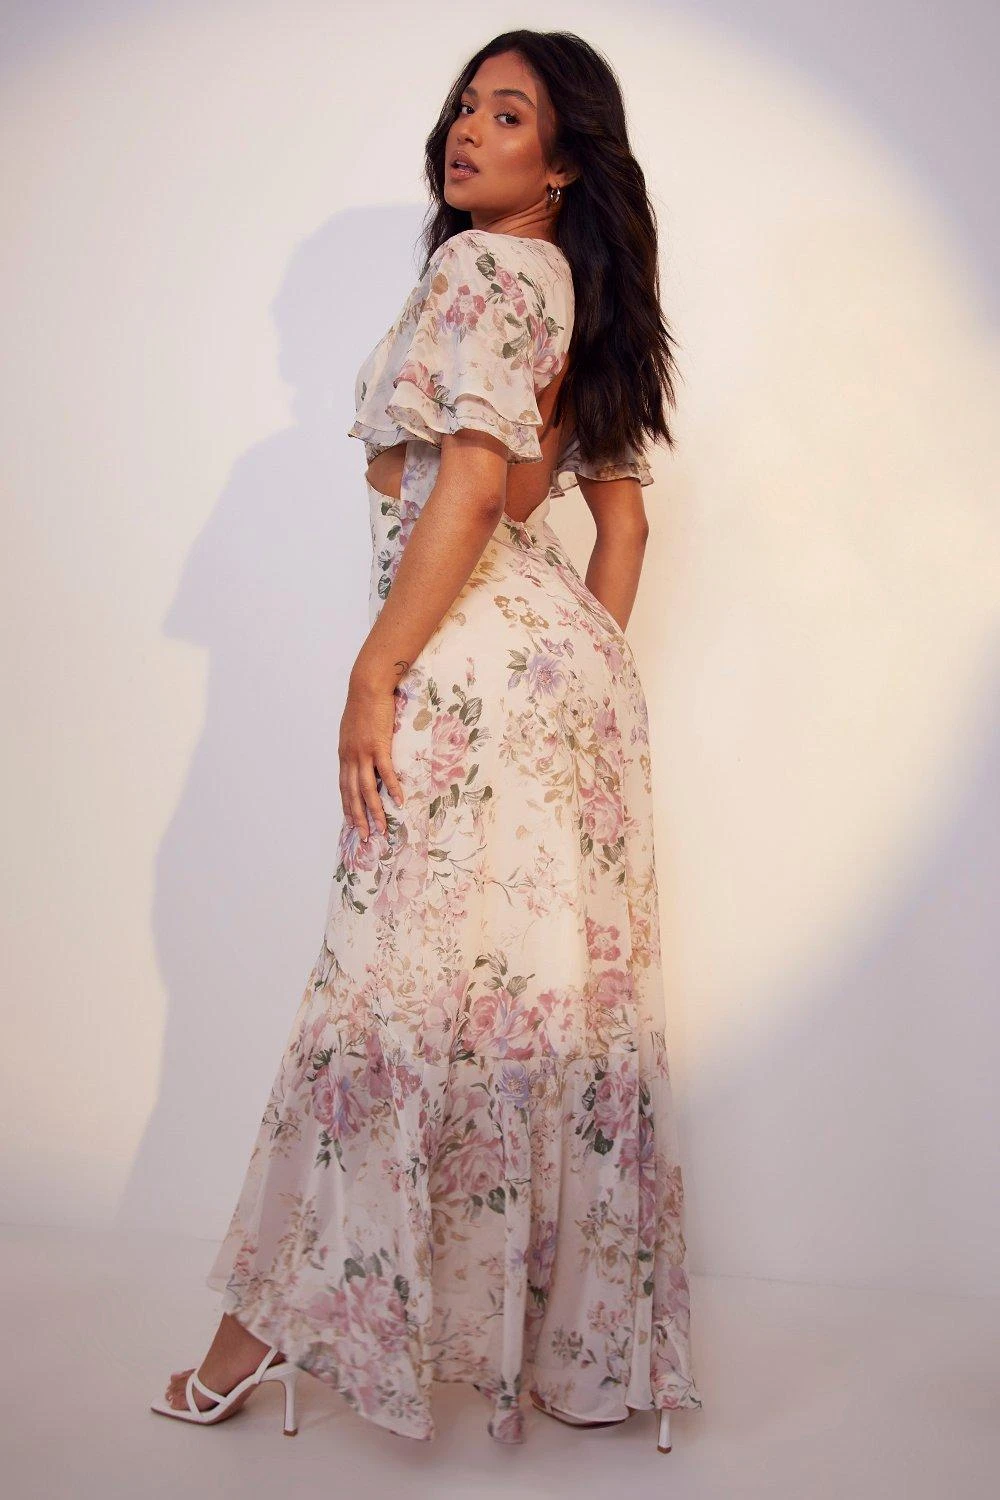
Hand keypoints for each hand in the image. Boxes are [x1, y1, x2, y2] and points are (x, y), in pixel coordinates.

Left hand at [338, 672, 405, 841]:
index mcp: (344, 756)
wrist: (367, 687)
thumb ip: (355, 745)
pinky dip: (392, 788)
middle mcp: (351, 758)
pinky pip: (386, 772)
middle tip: (364, 837)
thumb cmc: (362, 705)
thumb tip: (361, 755)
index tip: (351, 823)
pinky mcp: (378, 746)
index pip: (344, 788)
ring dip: (374, 811)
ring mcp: (363, 753)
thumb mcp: (352, 730)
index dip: (347, 807)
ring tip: (382, 827)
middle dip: (358, 818)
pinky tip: (399, 801)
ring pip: (367, 789)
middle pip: (353, 795)